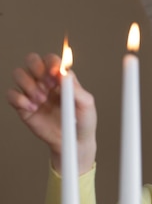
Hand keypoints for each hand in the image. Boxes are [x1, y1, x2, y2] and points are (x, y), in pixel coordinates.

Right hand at [7, 52, 96, 173]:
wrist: (74, 143)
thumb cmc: (83, 122)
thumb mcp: (86, 105)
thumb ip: (76, 88)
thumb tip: (64, 73)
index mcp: (61, 78)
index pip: (51, 60)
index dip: (51, 63)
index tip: (55, 74)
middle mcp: (45, 82)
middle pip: (31, 60)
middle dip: (36, 68)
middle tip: (47, 86)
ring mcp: (33, 93)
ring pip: (19, 74)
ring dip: (28, 84)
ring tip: (41, 100)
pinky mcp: (23, 107)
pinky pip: (12, 94)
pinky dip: (19, 99)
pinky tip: (32, 108)